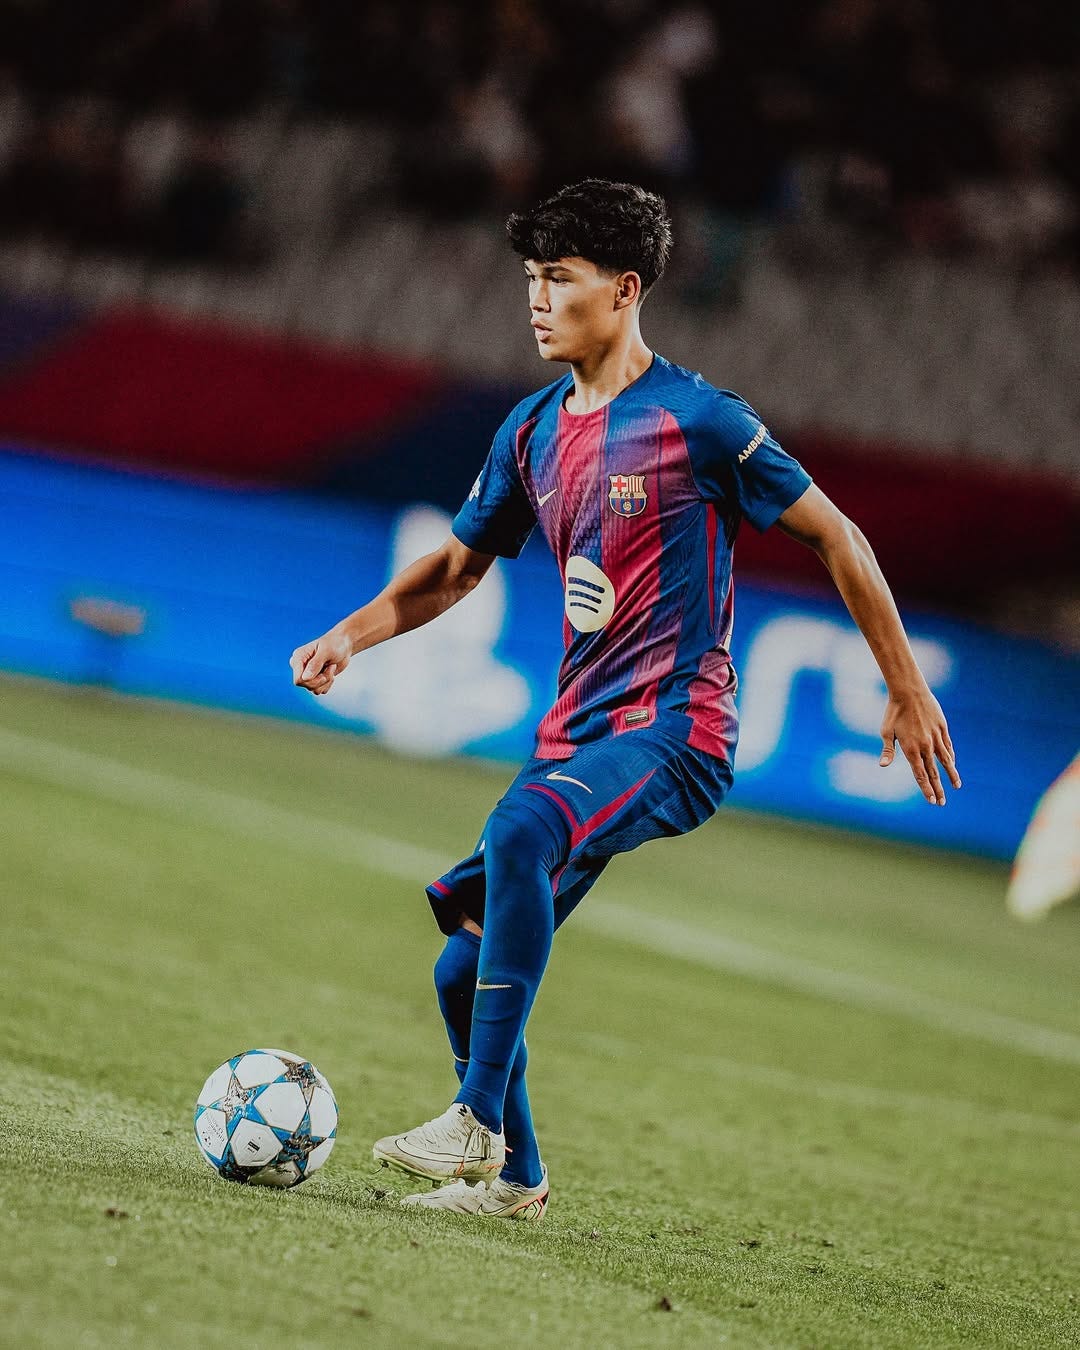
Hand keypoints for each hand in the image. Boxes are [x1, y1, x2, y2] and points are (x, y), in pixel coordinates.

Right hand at [289, 630, 351, 695]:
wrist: (344, 646)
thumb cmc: (335, 643)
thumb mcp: (326, 651)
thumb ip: (315, 664)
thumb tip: (305, 678)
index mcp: (298, 657)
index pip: (298, 679)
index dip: (312, 680)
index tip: (323, 672)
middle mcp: (301, 667)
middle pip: (305, 685)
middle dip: (321, 680)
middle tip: (331, 667)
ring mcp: (307, 674)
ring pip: (313, 689)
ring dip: (326, 681)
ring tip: (331, 667)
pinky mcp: (315, 679)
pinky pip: (320, 690)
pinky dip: (328, 683)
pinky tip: (330, 672)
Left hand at [880, 687, 961, 805]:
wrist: (909, 691)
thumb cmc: (893, 712)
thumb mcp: (886, 731)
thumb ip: (888, 750)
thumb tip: (882, 765)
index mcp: (911, 749)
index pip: (920, 775)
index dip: (926, 789)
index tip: (932, 801)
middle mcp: (926, 746)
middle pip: (934, 772)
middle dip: (938, 789)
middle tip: (942, 803)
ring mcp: (936, 737)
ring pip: (946, 760)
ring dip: (951, 774)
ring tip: (956, 786)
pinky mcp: (942, 728)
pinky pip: (948, 746)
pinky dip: (951, 757)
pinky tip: (952, 764)